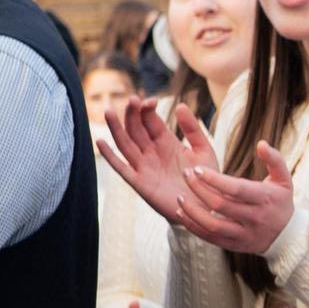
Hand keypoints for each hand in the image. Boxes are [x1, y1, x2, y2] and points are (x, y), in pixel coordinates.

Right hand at [99, 97, 216, 229]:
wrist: (207, 208)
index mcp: (166, 142)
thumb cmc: (206, 179)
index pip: (150, 120)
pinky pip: (122, 168)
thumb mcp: (203, 150)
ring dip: (116, 128)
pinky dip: (110, 156)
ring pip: (125, 144)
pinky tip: (101, 142)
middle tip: (131, 100)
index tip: (151, 101)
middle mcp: (152, 152)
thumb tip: (179, 105)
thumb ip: (192, 128)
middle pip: (135, 129)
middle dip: (132, 114)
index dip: (147, 109)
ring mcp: (144, 167)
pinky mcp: (140, 183)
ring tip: (108, 111)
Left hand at [175, 137, 294, 257]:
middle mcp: (254, 218)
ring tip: (180, 195)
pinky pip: (209, 237)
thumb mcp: (284, 179)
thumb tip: (261, 143)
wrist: (286, 236)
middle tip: (185, 174)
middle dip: (199, 189)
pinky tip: (181, 212)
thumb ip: (274, 159)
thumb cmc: (280, 201)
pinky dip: (193, 226)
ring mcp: (243, 234)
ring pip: (212, 225)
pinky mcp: (233, 245)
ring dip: (192, 210)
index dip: (215, 179)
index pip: (236, 189)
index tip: (197, 169)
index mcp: (264, 199)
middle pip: (220, 205)